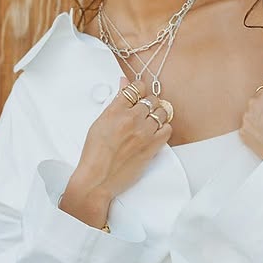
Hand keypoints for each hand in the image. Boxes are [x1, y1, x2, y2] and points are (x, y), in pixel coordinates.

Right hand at [72, 76, 171, 201]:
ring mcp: (143, 132)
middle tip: (144, 111)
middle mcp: (130, 119)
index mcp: (115, 110)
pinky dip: (164, 128)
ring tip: (150, 123)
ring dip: (157, 115)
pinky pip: (167, 129)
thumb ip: (115, 102)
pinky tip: (155, 133)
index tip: (140, 94)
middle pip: (151, 99)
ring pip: (161, 112)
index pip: (135, 87)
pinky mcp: (152, 146)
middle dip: (149, 103)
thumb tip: (124, 84)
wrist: (98, 178)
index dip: (139, 89)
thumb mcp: (100, 122)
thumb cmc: (95, 154)